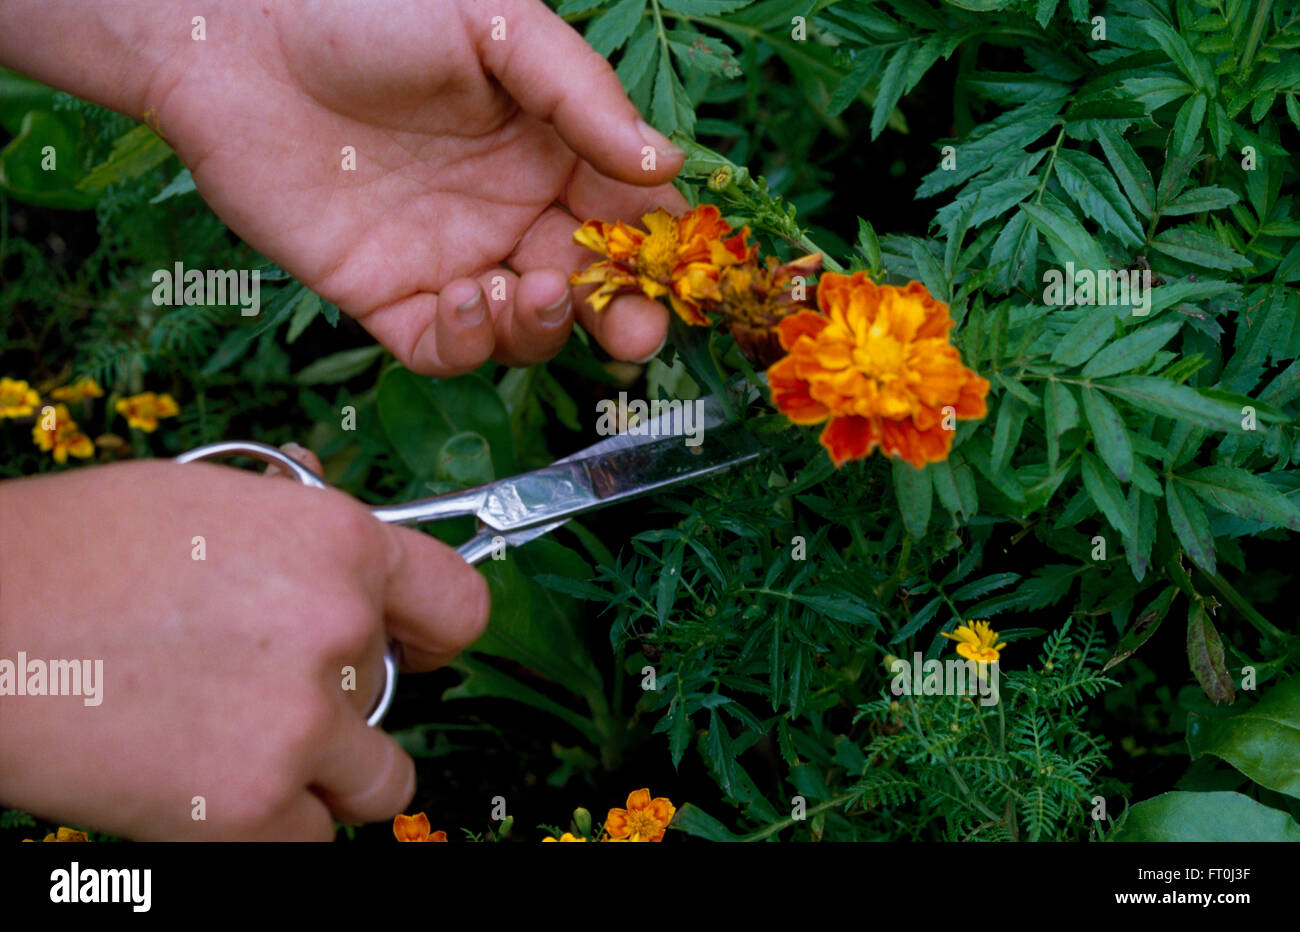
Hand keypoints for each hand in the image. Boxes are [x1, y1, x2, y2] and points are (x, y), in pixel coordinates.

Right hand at [0, 459, 488, 839]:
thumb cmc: (72, 552)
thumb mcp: (208, 499)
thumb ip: (295, 526)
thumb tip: (334, 523)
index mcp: (340, 543)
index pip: (459, 606)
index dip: (432, 635)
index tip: (410, 650)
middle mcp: (340, 628)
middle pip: (393, 697)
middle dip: (342, 702)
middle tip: (262, 693)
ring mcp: (301, 722)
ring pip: (376, 782)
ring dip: (325, 775)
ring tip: (242, 746)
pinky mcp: (250, 809)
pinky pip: (309, 840)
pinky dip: (269, 827)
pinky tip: (204, 785)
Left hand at [144, 0, 688, 373]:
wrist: (233, 32)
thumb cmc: (367, 6)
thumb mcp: (493, 24)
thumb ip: (581, 95)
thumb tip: (666, 165)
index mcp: (549, 147)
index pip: (627, 215)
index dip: (657, 253)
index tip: (677, 276)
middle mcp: (508, 210)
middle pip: (587, 289)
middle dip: (621, 319)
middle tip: (634, 333)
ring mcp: (448, 257)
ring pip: (523, 330)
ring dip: (542, 328)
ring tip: (530, 289)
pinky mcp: (384, 294)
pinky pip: (443, 347)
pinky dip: (469, 343)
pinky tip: (467, 298)